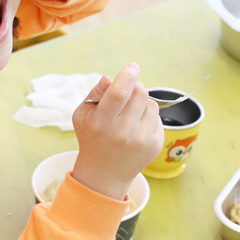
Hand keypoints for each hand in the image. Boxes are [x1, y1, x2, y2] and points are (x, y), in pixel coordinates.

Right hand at [71, 63, 163, 199]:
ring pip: (151, 104)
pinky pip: (157, 118)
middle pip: (140, 93)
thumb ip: (95, 95)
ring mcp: (142, 141)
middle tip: (127, 91)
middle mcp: (123, 133)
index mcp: (102, 124)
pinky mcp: (155, 145)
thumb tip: (110, 78)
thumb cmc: (92, 139)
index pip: (119, 93)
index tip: (132, 67)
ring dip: (141, 102)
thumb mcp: (82, 116)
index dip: (128, 75)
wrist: (105, 173)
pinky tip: (136, 126)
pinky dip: (148, 116)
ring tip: (130, 113)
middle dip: (135, 86)